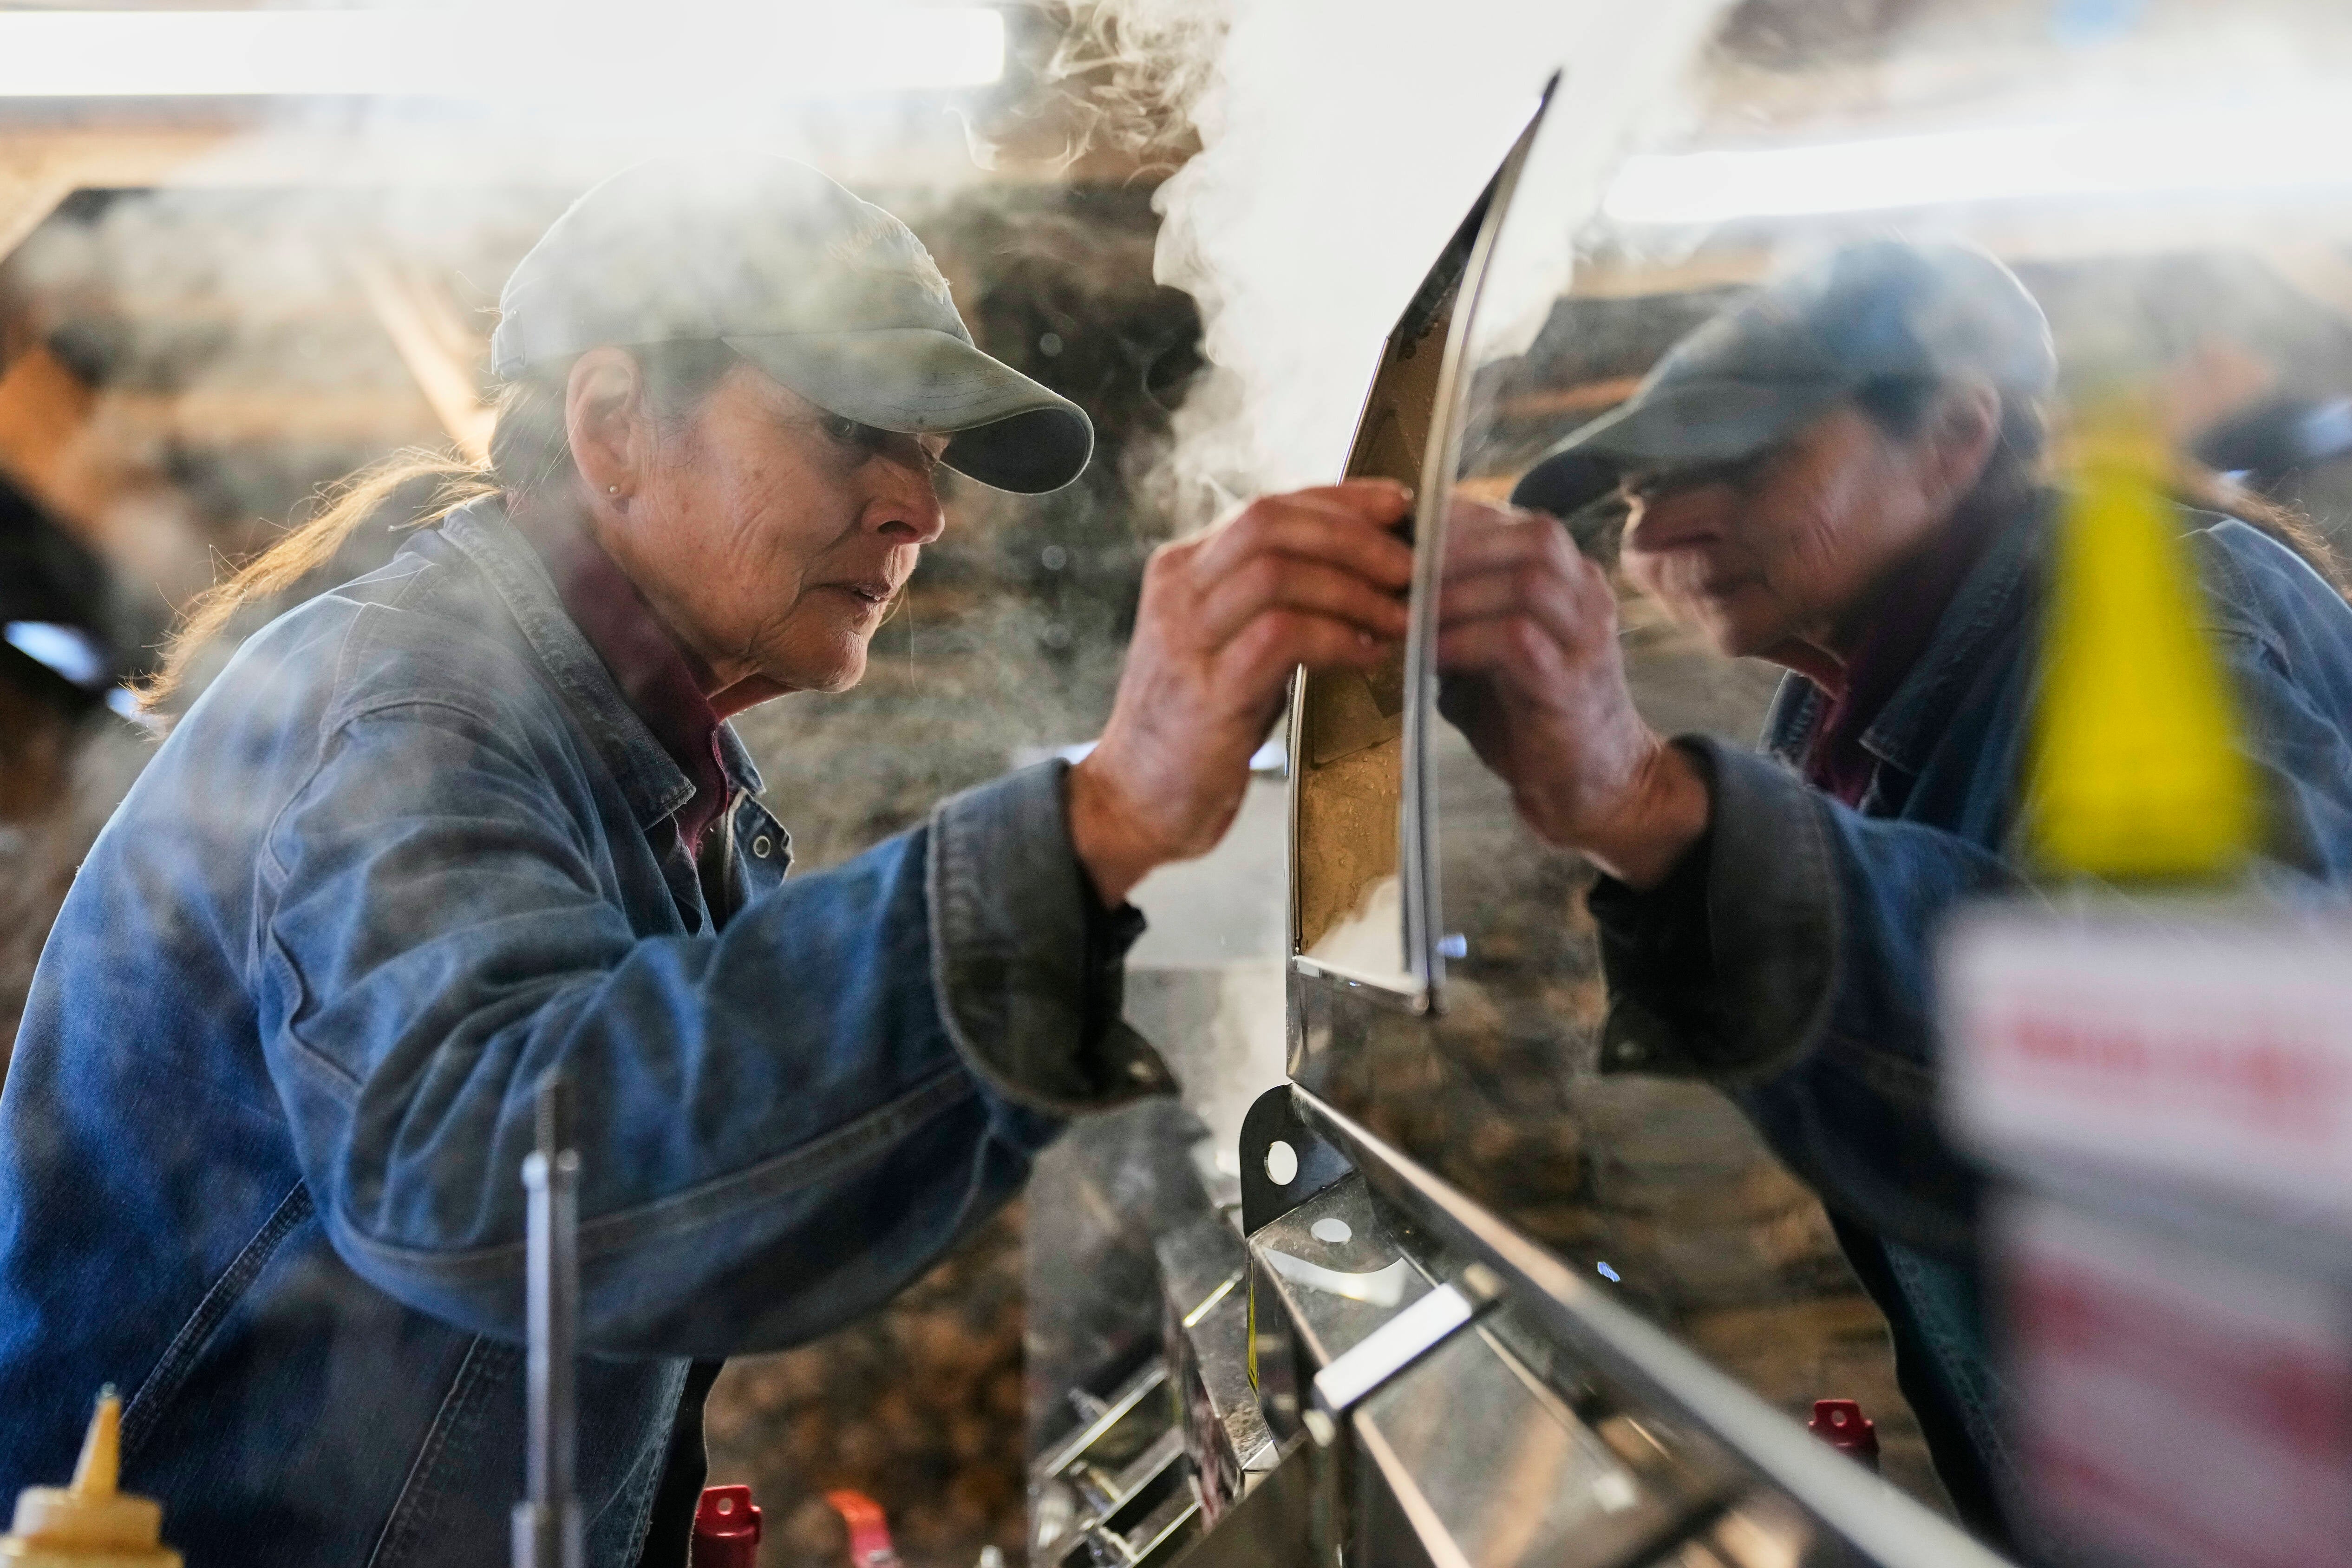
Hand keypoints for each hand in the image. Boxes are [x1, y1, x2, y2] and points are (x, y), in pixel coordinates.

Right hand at [1069, 480, 1415, 905]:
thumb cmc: (1194, 731)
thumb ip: (1273, 604)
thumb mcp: (1229, 647)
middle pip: (1271, 523)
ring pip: (1278, 571)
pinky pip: (1281, 636)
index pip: (1269, 507)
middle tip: (1408, 566)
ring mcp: (1185, 638)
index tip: (1398, 505)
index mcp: (1183, 570)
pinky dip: (1337, 638)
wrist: (1131, 804)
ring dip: (1353, 589)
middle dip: (1353, 536)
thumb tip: (1361, 572)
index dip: (1341, 500)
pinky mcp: (1205, 690)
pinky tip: (1369, 654)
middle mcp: (1177, 591)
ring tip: (1398, 616)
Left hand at [1434, 499, 1708, 887]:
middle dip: (1459, 548)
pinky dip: (1465, 639)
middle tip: (1401, 572)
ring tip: (1408, 611)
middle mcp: (1588, 598)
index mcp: (1571, 580)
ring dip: (1457, 592)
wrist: (1590, 784)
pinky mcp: (1572, 685)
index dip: (1460, 522)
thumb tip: (1389, 585)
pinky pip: (1517, 640)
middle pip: (1533, 537)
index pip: (1520, 522)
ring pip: (1528, 581)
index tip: (1404, 539)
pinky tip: (1428, 653)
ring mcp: (1587, 640)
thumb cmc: (1529, 714)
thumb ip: (1455, 615)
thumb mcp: (1488, 651)